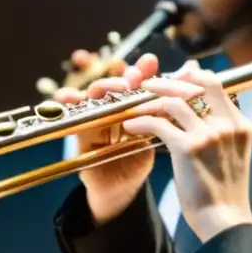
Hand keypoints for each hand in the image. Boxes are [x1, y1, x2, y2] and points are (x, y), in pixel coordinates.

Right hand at [53, 54, 160, 224]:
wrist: (119, 190)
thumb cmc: (136, 161)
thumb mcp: (154, 136)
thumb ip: (164, 114)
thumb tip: (187, 86)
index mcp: (133, 105)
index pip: (138, 81)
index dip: (143, 70)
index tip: (151, 62)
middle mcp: (113, 107)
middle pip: (116, 83)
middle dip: (126, 76)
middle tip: (135, 78)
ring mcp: (96, 116)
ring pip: (94, 93)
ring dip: (102, 86)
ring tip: (113, 88)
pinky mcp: (80, 130)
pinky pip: (69, 112)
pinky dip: (65, 101)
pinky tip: (64, 96)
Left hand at [122, 62, 251, 241]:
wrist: (224, 221)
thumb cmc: (224, 192)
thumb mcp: (233, 154)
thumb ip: (222, 130)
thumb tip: (205, 110)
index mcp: (240, 125)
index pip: (217, 85)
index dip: (194, 76)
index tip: (177, 77)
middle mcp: (227, 125)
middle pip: (197, 84)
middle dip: (170, 81)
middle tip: (150, 83)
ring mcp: (209, 135)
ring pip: (174, 102)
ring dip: (151, 100)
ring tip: (136, 105)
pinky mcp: (189, 148)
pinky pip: (159, 125)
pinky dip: (141, 122)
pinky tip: (131, 127)